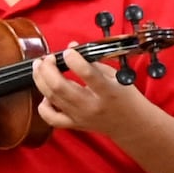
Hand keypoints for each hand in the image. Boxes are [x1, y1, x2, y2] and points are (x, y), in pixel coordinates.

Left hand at [29, 44, 146, 140]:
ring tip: (40, 68)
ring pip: (51, 98)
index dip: (73, 59)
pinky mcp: (74, 124)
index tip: (68, 51)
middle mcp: (92, 106)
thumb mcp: (116, 76)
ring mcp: (81, 116)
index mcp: (108, 92)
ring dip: (41, 80)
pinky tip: (46, 95)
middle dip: (47, 68)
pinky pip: (51, 117)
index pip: (87, 73)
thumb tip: (72, 48)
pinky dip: (43, 106)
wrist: (133, 123)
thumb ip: (93, 62)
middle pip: (59, 86)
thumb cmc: (126, 98)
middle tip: (47, 59)